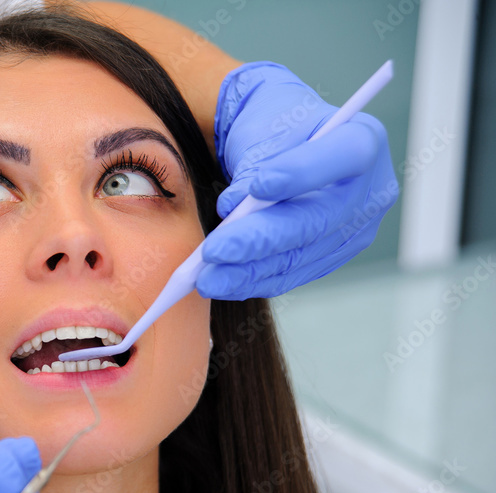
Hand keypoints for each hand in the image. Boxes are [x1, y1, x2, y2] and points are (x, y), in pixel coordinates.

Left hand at [199, 61, 397, 299]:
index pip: (343, 156)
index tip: (257, 186)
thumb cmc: (273, 125)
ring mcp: (355, 229)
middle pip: (316, 220)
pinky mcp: (332, 257)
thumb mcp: (264, 129)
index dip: (301, 174)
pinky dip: (253, 280)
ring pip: (299, 255)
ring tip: (205, 277)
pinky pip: (292, 274)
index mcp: (363, 139)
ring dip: (247, 270)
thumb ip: (254, 166)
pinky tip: (221, 283)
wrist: (280, 143)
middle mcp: (369, 190)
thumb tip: (232, 211)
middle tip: (213, 251)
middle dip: (259, 239)